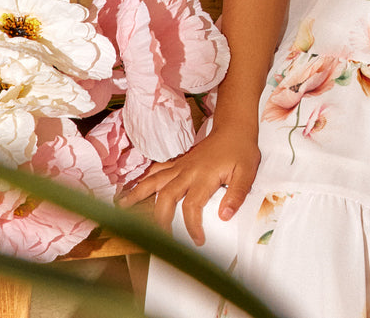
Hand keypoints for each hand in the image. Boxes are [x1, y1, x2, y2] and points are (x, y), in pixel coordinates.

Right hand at [119, 123, 260, 244]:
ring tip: (122, 208)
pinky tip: (134, 189)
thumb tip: (225, 216)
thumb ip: (237, 194)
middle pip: (165, 196)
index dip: (192, 226)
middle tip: (162, 237)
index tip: (198, 241)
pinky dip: (144, 180)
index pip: (191, 205)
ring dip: (138, 194)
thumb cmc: (241, 151)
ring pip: (154, 181)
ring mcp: (180, 166)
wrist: (233, 128)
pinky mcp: (178, 163)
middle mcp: (187, 171)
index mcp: (204, 176)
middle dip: (160, 218)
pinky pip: (156, 170)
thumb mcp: (247, 172)